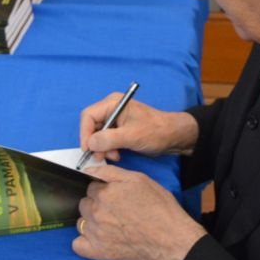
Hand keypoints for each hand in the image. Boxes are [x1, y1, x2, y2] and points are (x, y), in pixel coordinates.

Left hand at [73, 165, 207, 259]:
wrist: (171, 240)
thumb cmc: (160, 209)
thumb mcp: (139, 180)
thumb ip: (111, 173)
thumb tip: (89, 170)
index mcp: (105, 193)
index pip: (91, 187)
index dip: (103, 190)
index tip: (115, 196)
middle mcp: (97, 212)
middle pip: (85, 204)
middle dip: (96, 205)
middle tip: (115, 211)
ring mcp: (96, 233)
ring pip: (81, 223)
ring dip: (91, 222)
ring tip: (111, 226)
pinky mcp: (99, 252)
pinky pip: (78, 245)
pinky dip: (85, 242)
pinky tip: (98, 240)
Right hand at [78, 95, 198, 161]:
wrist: (174, 137)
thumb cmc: (156, 131)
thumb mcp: (132, 136)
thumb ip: (109, 139)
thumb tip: (90, 144)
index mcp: (113, 103)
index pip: (88, 116)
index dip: (85, 133)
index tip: (88, 149)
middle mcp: (112, 109)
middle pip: (92, 126)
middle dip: (95, 143)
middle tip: (101, 156)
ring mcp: (115, 120)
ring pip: (98, 135)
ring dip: (102, 148)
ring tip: (113, 156)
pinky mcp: (120, 130)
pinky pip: (106, 139)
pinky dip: (109, 149)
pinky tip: (117, 155)